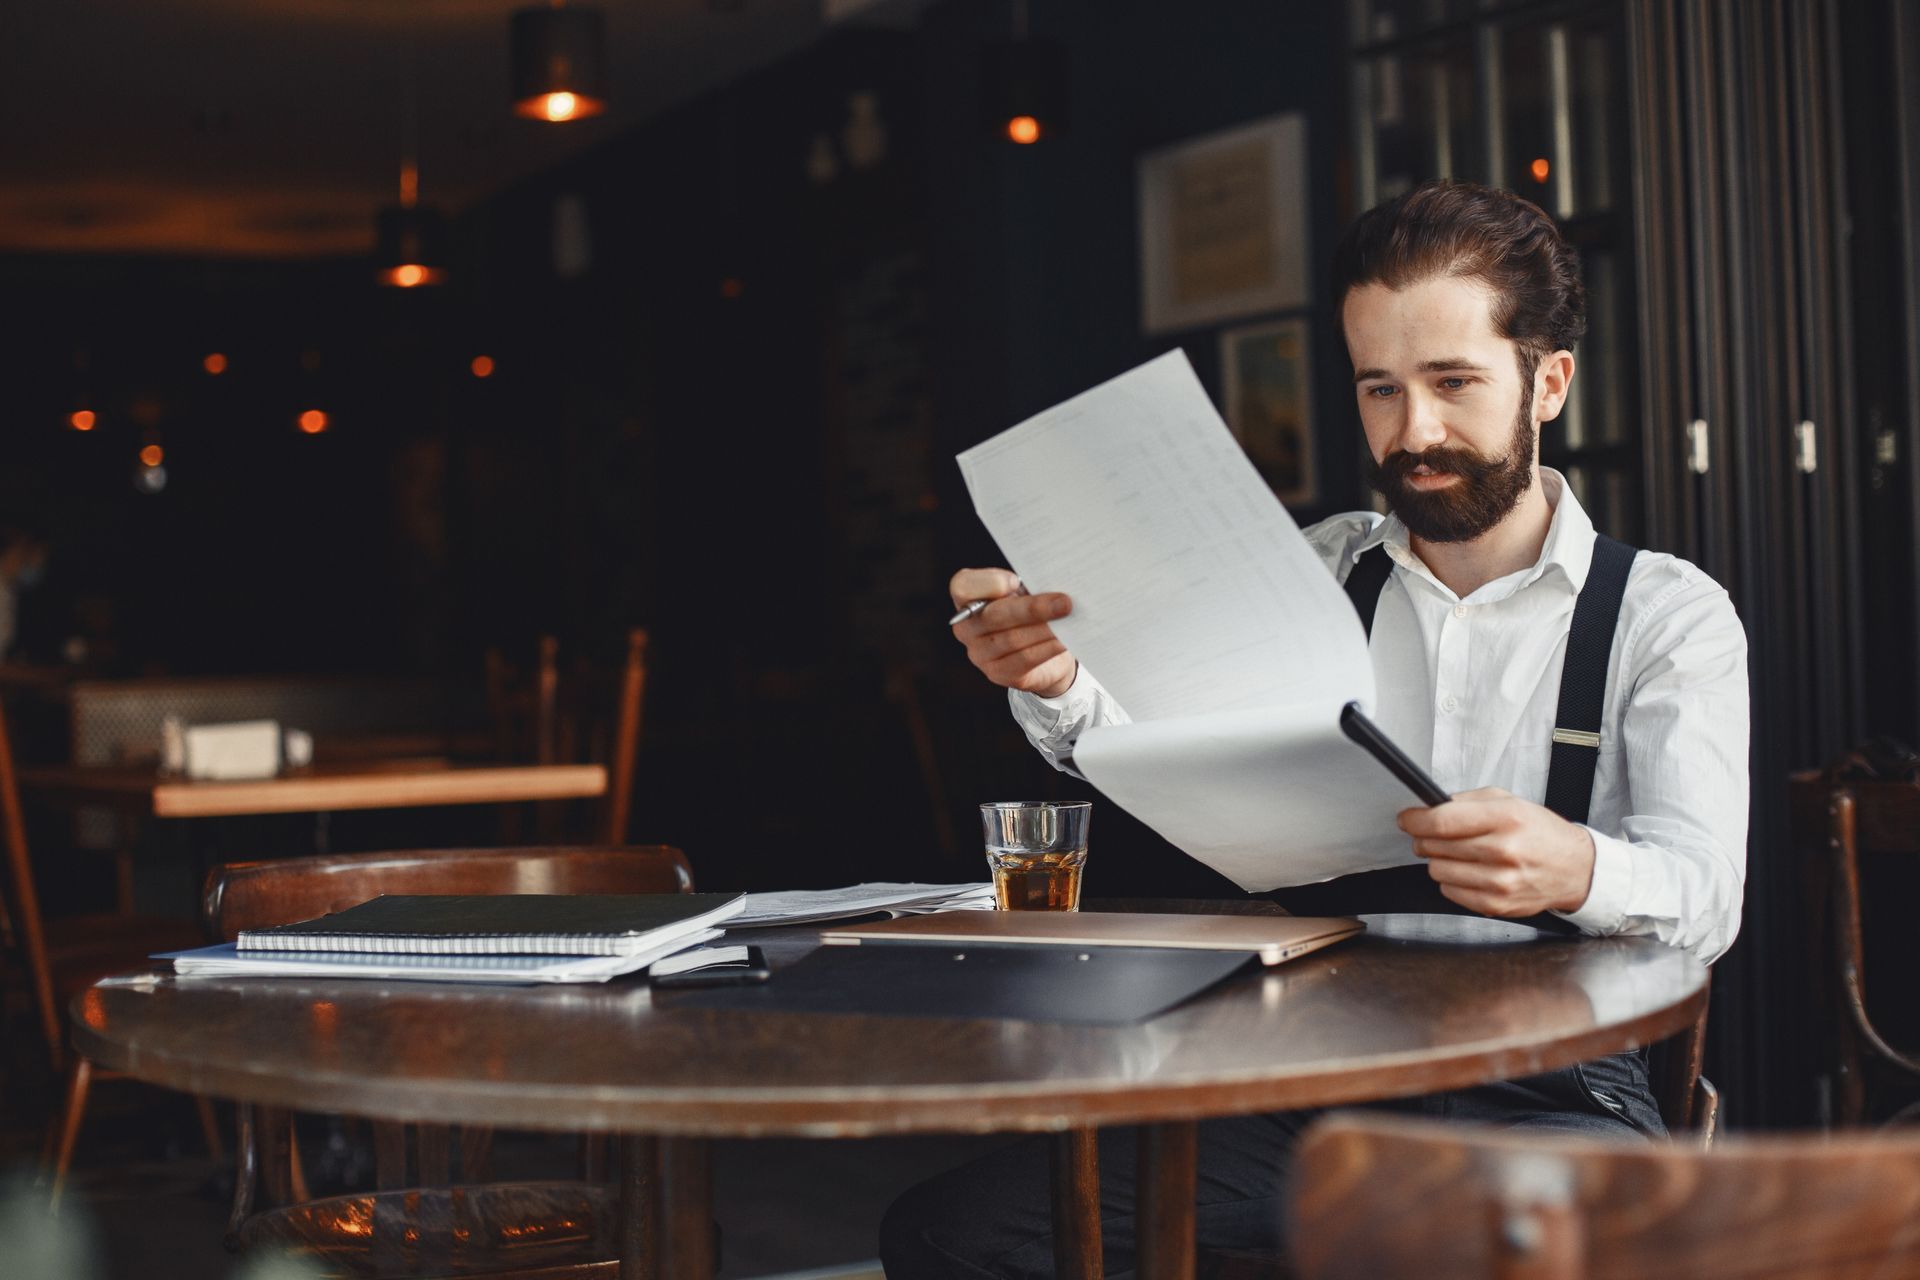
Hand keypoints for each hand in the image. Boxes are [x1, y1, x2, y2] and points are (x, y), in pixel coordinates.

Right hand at [948, 567, 1076, 696]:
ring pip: (1013, 639)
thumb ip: (1026, 587)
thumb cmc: (1029, 613)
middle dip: (1033, 608)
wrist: (1042, 652)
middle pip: (995, 615)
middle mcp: (965, 628)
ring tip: (1069, 620)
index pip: (962, 586)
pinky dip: (1047, 648)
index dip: (988, 583)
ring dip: (1045, 629)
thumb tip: (1050, 586)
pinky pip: (1025, 659)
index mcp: (966, 599)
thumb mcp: (1023, 593)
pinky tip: (1064, 641)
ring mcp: (979, 654)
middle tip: (1065, 603)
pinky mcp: (998, 673)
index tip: (1015, 581)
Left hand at [1398, 787, 1595, 917]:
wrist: (1574, 868)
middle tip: (1434, 835)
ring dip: (1440, 860)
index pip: (1441, 821)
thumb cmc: (1539, 832)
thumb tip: (1428, 808)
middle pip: (1434, 846)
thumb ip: (1467, 801)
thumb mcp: (1509, 801)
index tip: (1407, 819)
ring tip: (1458, 854)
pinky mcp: (1496, 905)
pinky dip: (1452, 881)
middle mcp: (1503, 850)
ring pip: (1437, 871)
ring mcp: (1500, 882)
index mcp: (1506, 818)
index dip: (1415, 820)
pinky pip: (1449, 892)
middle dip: (1425, 838)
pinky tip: (1470, 871)